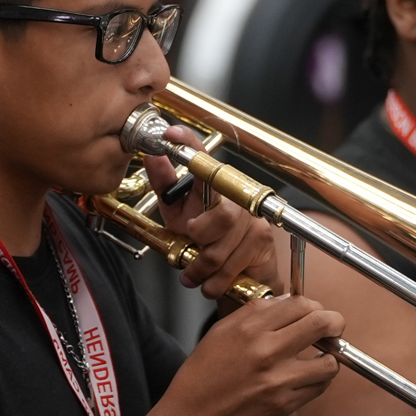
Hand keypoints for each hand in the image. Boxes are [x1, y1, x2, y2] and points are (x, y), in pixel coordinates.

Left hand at [145, 126, 280, 298]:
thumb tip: (152, 154)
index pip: (204, 158)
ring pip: (222, 248)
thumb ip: (165, 185)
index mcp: (214, 185)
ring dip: (200, 267)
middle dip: (200, 236)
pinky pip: (231, 266)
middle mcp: (238, 196)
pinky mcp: (263, 241)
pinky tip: (209, 281)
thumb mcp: (178, 214)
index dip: (188, 144)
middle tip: (191, 243)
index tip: (171, 134)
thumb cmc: (207, 240)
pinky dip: (213, 281)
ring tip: (193, 272)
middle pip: (222, 214)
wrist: (242, 276)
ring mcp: (254, 219)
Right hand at [156, 295, 343, 415]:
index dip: (314, 305)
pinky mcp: (284, 405)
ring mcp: (278, 379)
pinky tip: (307, 378)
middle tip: (333, 328)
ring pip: (329, 361)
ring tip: (321, 358)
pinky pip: (319, 387)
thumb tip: (286, 302)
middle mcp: (266, 350)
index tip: (316, 312)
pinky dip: (318, 381)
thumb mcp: (221, 332)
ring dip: (329, 357)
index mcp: (249, 327)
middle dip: (335, 323)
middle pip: (322, 323)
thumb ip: (255, 313)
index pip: (300, 303)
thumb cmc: (201, 376)